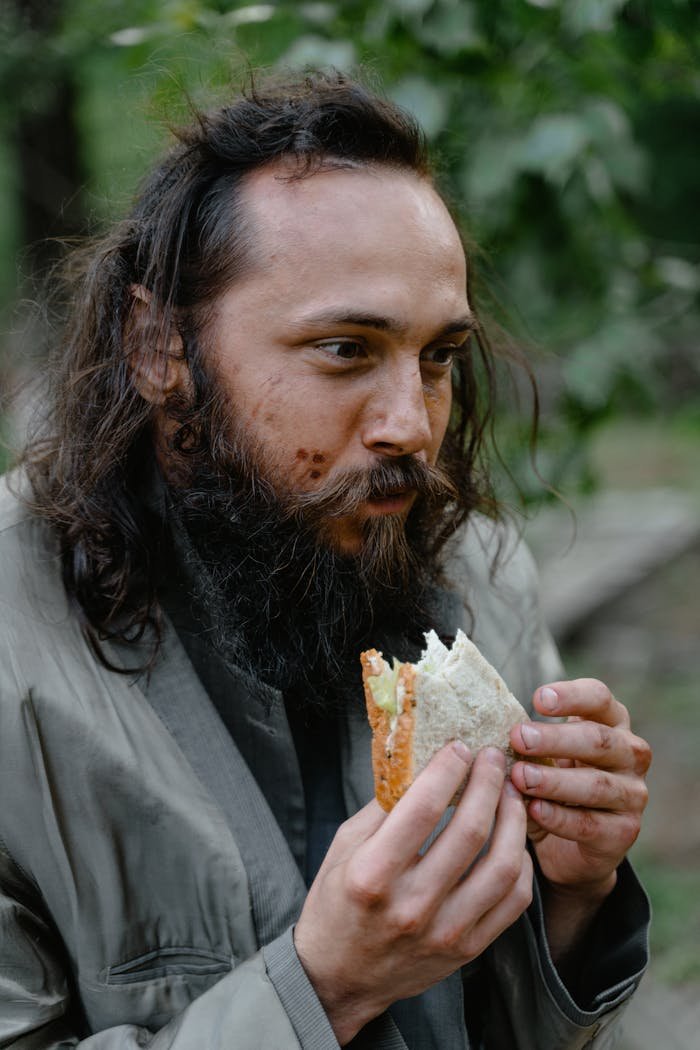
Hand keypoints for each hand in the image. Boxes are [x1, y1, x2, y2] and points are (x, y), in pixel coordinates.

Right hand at [294, 744, 531, 1044]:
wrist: (338, 978)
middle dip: (488, 783)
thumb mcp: (344, 846)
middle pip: (470, 831)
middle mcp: (411, 906)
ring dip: (513, 820)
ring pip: (502, 866)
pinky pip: (513, 901)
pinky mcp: (467, 950)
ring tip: (510, 793)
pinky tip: (512, 839)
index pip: (421, 809)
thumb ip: (384, 807)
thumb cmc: (336, 903)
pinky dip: (520, 863)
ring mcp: (444, 932)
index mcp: (372, 875)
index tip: (459, 746)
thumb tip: (423, 760)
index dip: (448, 769)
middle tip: (494, 758)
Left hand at [509, 680, 650, 960]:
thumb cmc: (553, 780)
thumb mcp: (543, 754)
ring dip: (554, 780)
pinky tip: (533, 809)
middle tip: (518, 737)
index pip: (598, 698)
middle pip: (598, 739)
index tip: (537, 699)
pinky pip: (591, 824)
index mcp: (611, 722)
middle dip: (556, 738)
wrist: (572, 844)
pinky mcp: (623, 832)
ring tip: (520, 777)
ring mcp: (632, 795)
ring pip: (596, 784)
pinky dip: (559, 817)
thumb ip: (527, 738)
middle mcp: (629, 754)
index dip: (571, 696)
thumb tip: (481, 725)